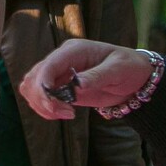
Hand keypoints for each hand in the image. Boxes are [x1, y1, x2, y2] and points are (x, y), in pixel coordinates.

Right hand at [19, 40, 153, 120]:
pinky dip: (43, 108)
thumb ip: (97, 76)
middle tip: (66, 113)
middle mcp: (61, 60)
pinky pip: (38, 97)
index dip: (43, 84)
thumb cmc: (129, 67)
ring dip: (41, 104)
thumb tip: (77, 84)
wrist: (134, 78)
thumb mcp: (118, 69)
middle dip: (43, 99)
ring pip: (31, 88)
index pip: (48, 65)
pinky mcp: (58, 88)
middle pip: (34, 78)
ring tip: (65, 114)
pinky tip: (61, 113)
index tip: (52, 103)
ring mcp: (58, 74)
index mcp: (73, 50)